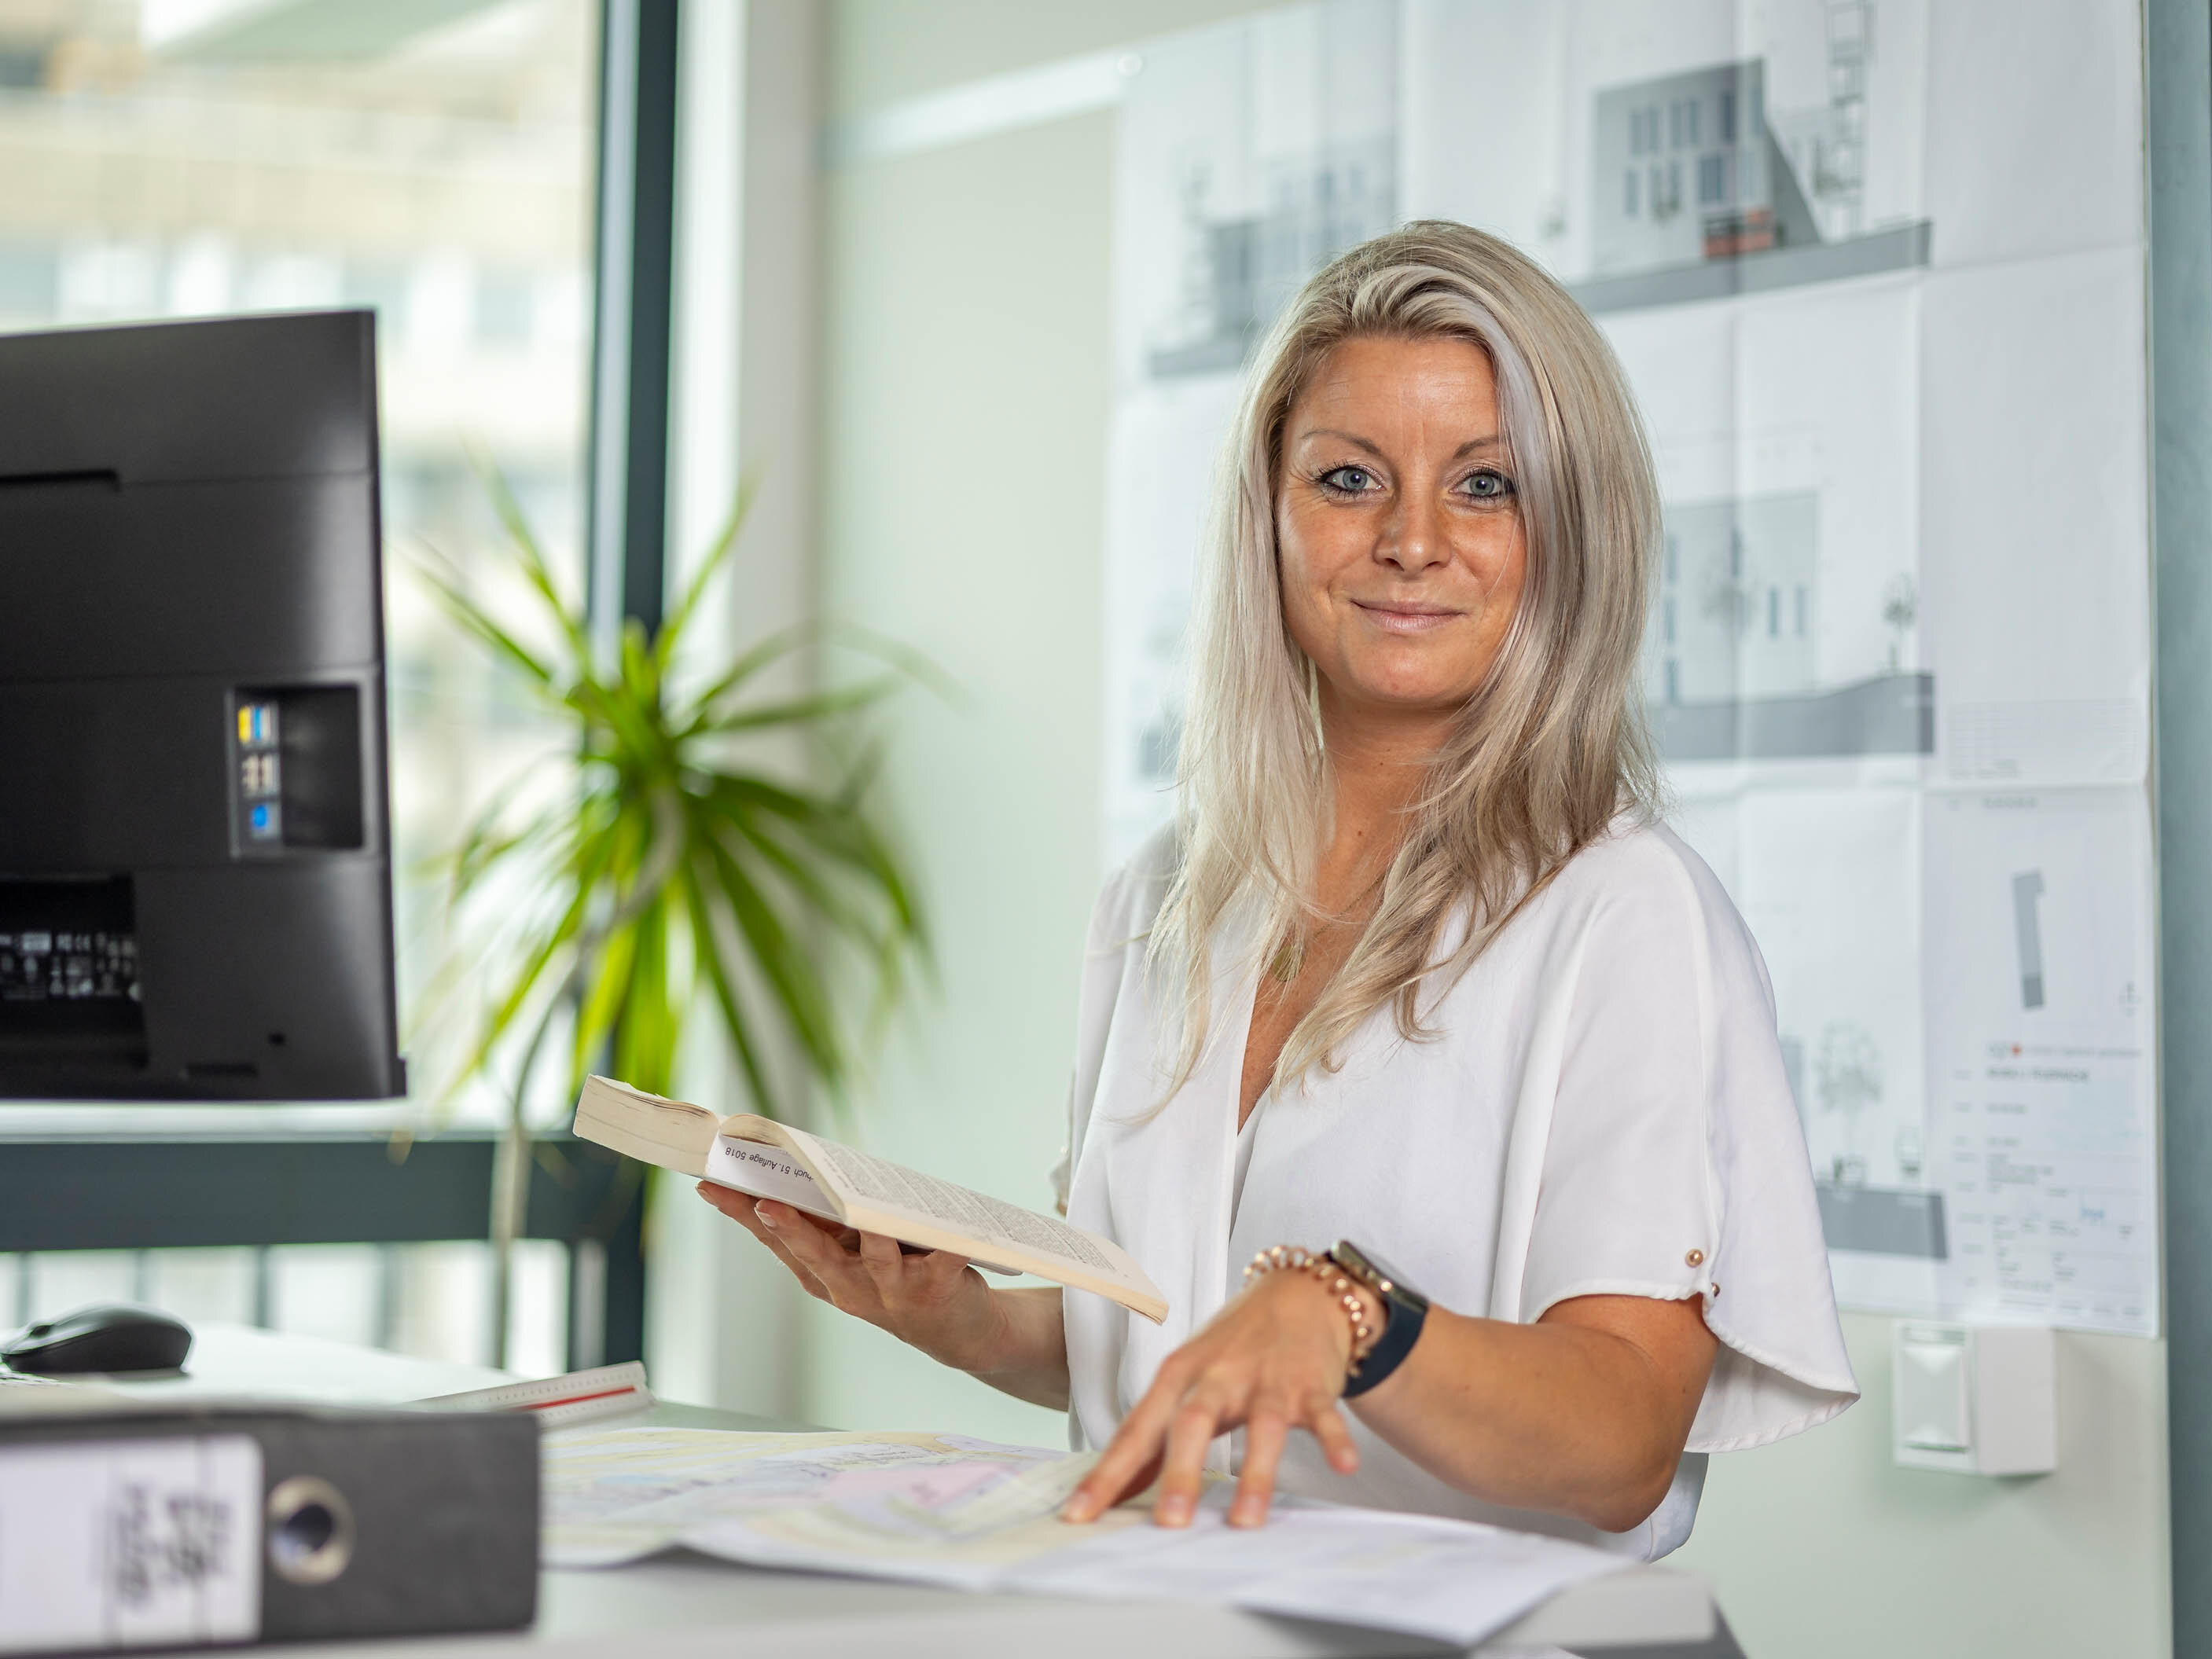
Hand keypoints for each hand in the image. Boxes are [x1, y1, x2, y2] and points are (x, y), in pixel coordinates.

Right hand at [696, 1184, 1001, 1369]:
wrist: (956, 1330)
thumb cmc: (896, 1275)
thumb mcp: (853, 1251)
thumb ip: (826, 1220)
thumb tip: (793, 1166)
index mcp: (823, 1273)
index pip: (775, 1241)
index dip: (742, 1215)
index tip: (710, 1185)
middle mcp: (850, 1286)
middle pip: (816, 1254)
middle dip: (790, 1229)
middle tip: (765, 1204)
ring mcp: (892, 1290)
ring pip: (875, 1257)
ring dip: (866, 1234)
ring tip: (860, 1211)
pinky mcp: (937, 1289)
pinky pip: (942, 1262)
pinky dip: (947, 1246)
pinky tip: (949, 1231)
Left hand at [1060, 1265, 1368, 1529]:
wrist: (1297, 1293)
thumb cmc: (1232, 1347)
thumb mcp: (1185, 1382)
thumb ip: (1154, 1436)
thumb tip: (1114, 1489)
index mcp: (1178, 1377)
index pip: (1136, 1431)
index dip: (1107, 1474)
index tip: (1078, 1515)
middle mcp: (1218, 1376)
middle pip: (1192, 1423)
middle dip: (1180, 1473)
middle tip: (1169, 1523)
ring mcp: (1267, 1379)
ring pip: (1261, 1425)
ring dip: (1256, 1472)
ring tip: (1247, 1520)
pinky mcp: (1311, 1383)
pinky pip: (1325, 1414)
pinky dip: (1334, 1438)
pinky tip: (1343, 1465)